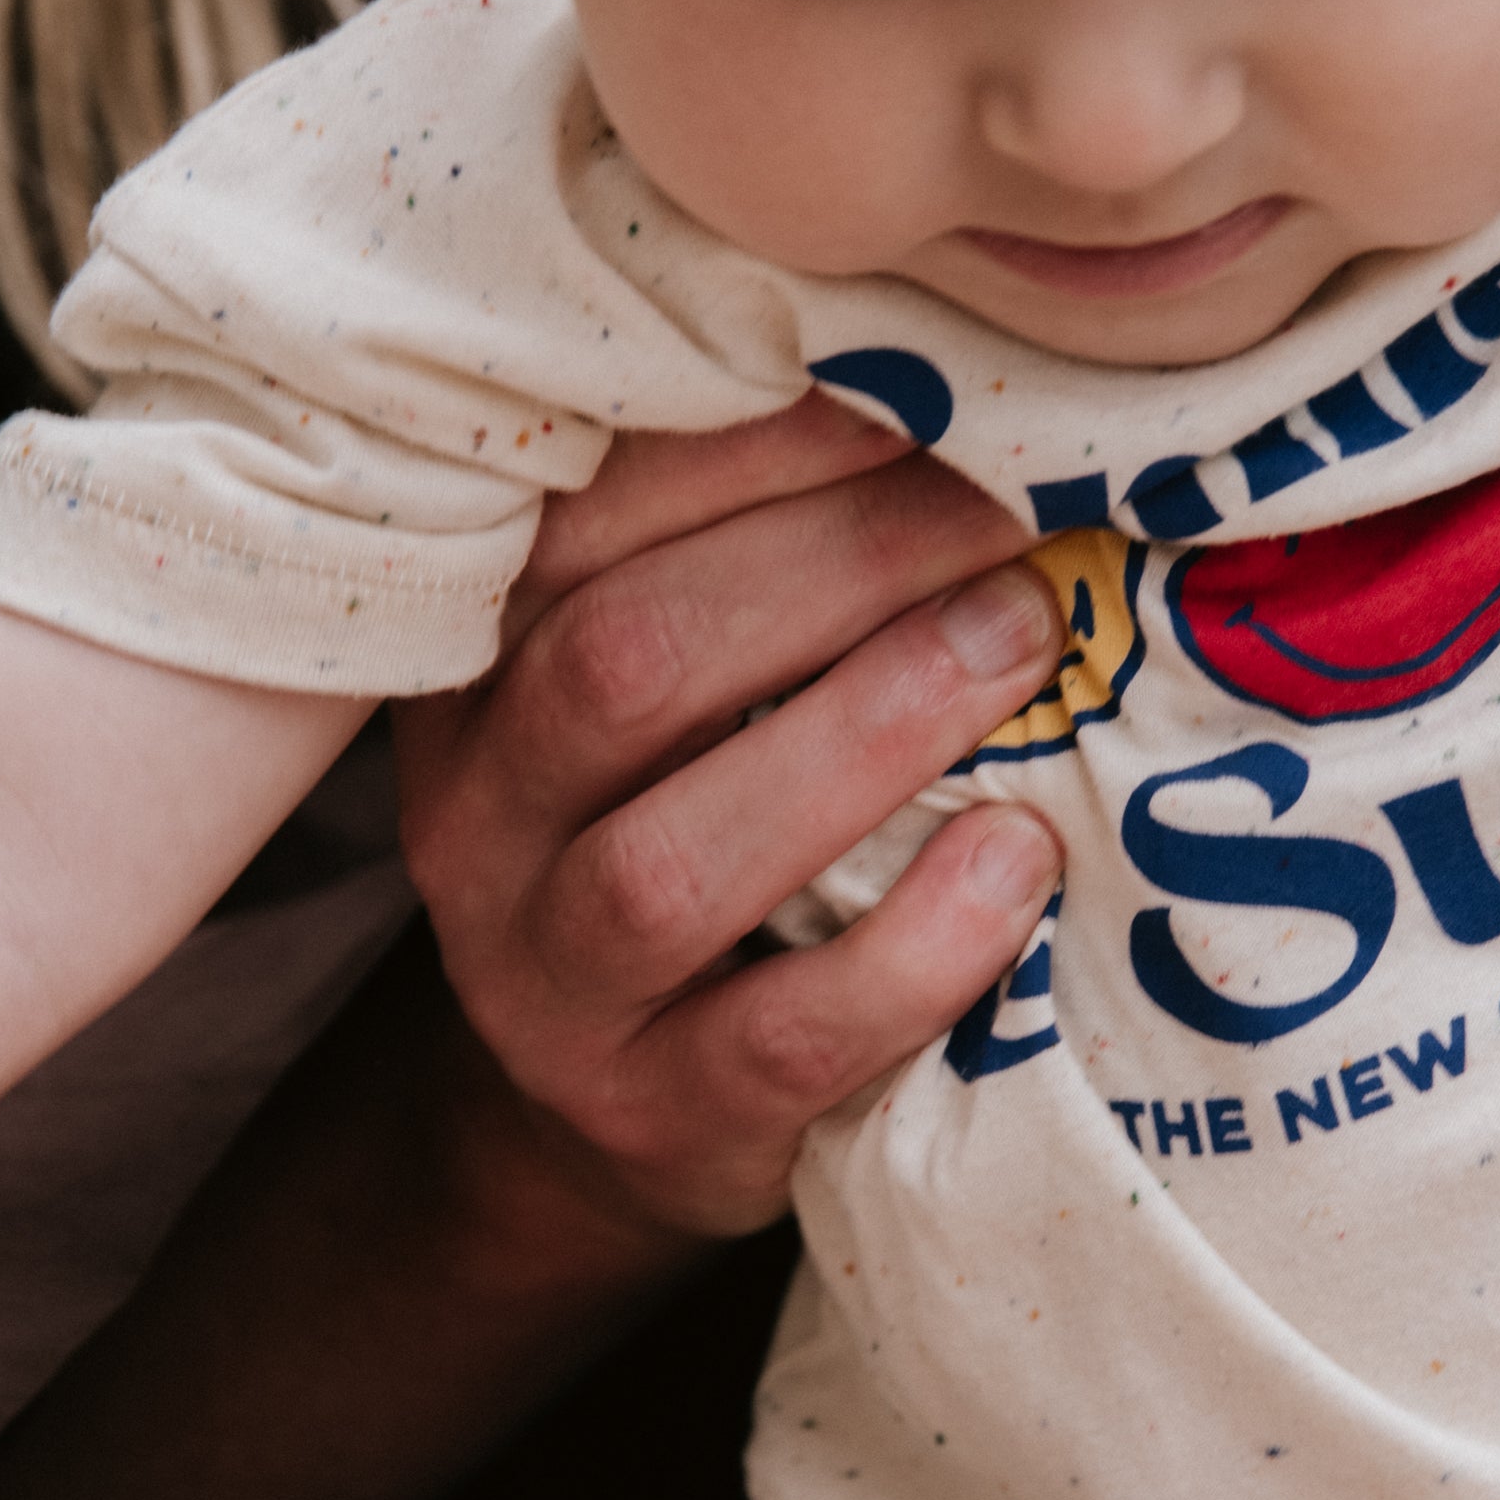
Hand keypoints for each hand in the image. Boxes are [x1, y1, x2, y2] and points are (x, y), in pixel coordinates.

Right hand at [396, 393, 1063, 1239]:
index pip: (582, 519)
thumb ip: (743, 548)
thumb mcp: (670, 677)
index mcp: (475, 663)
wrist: (621, 1104)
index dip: (763, 443)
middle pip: (622, 665)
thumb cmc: (693, 819)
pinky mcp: (657, 1113)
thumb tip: (958, 385)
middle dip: (838, 564)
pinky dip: (914, 949)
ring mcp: (551, 984)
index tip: (927, 392)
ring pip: (673, 861)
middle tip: (1008, 515)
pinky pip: (780, 1035)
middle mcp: (479, 819)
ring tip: (1023, 643)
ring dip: (866, 734)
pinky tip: (1017, 859)